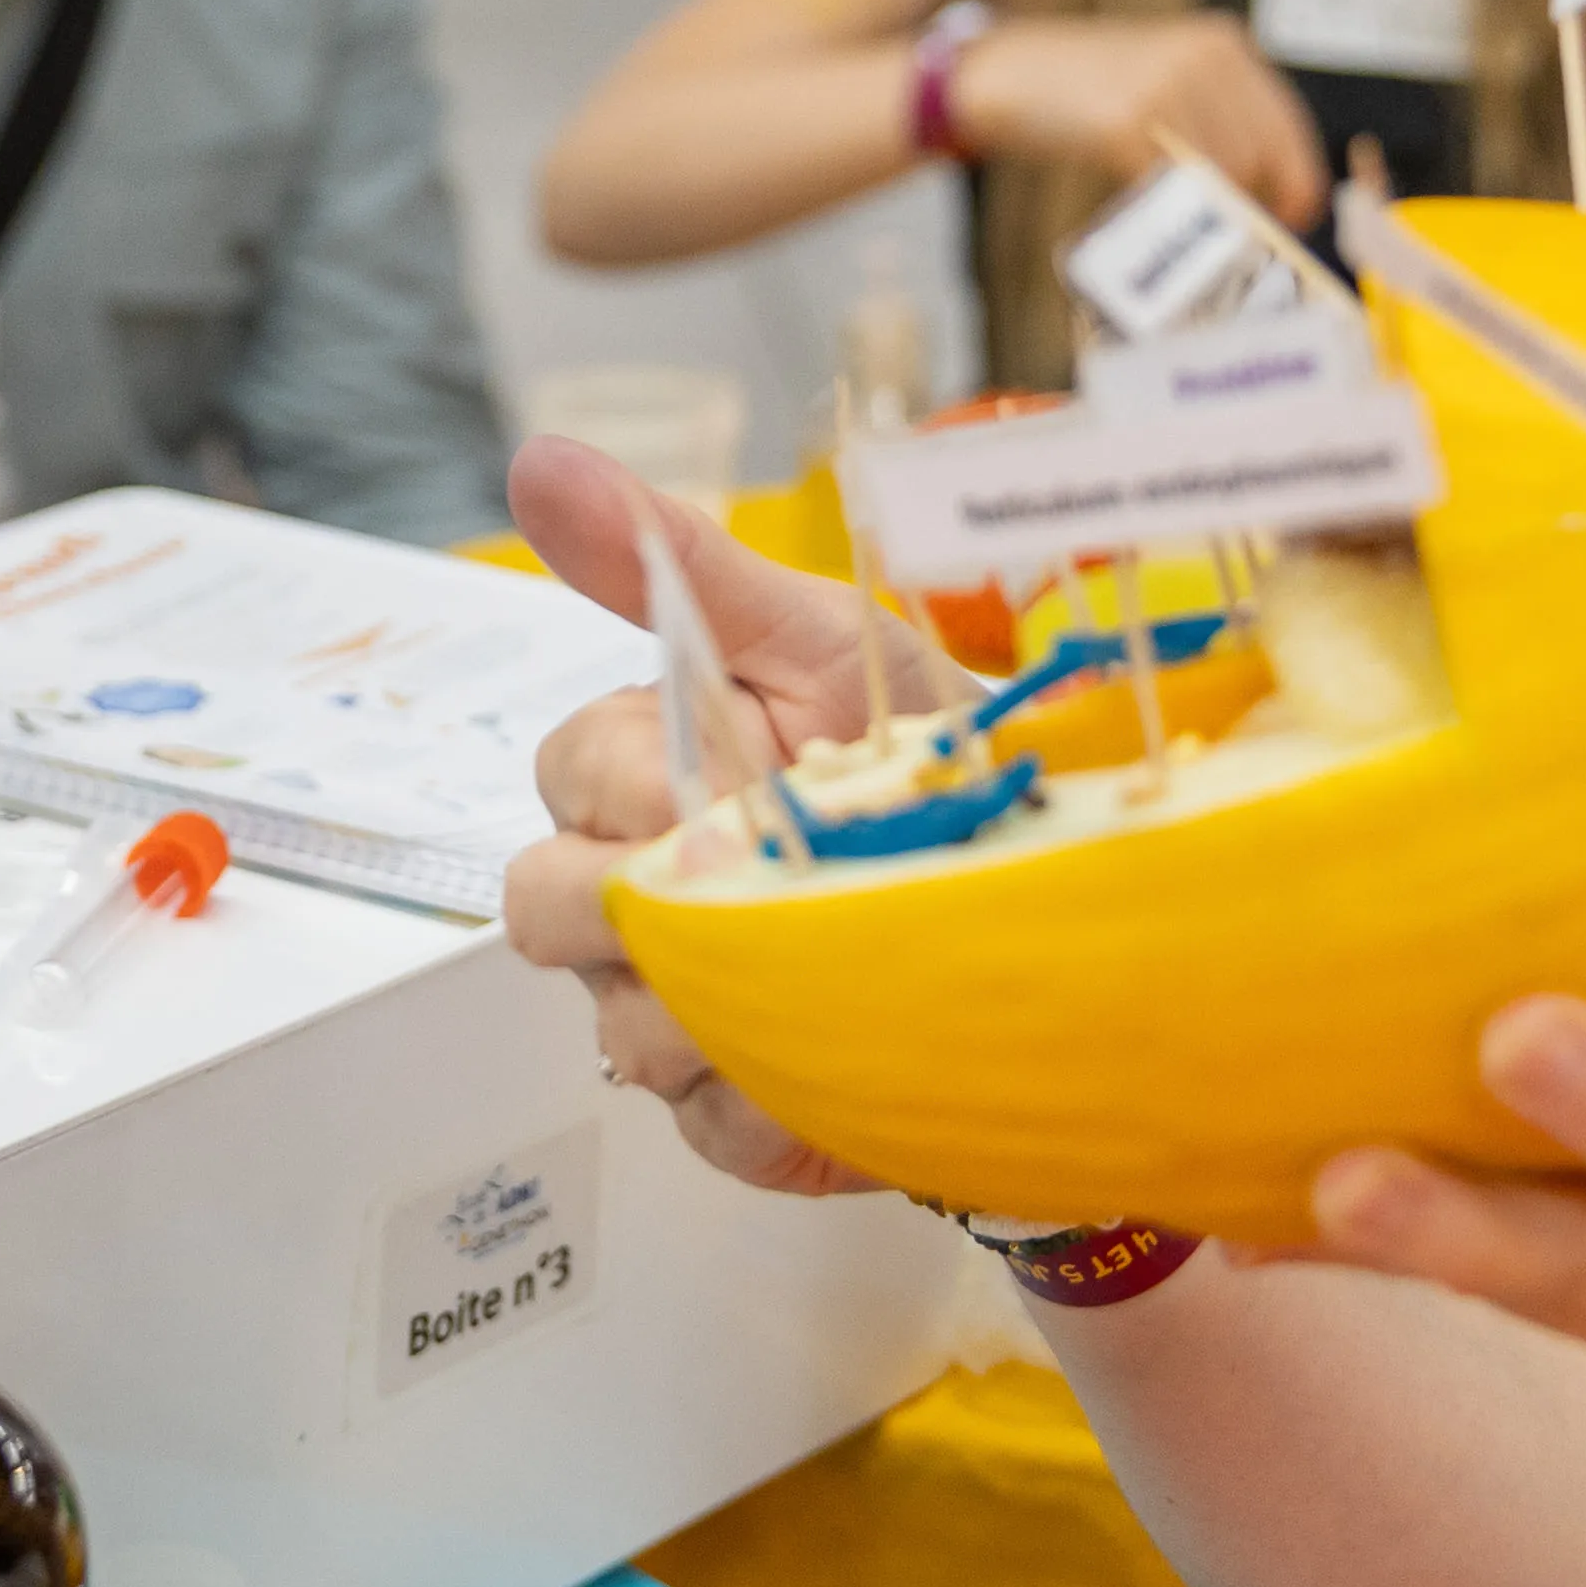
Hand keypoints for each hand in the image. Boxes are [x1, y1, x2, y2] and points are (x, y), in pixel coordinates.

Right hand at [495, 433, 897, 1202]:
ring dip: (726, 994)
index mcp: (636, 772)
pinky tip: (844, 1037)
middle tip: (771, 869)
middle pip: (543, 909)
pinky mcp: (732, 1115)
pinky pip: (704, 1124)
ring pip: (619, 1024)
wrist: (1047, 886)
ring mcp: (668, 1010)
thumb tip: (539, 462)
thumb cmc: (921, 745)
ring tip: (835, 948)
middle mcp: (628, 893)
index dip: (646, 777)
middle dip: (648, 895)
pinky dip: (778, 1092)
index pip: (567, 773)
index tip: (751, 768)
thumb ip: (674, 563)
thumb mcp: (817, 638)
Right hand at [948, 12, 1327, 226]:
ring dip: (1204, 216)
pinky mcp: (1129, 122)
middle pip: (1258, 160)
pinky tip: (1141, 214)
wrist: (1002, 73)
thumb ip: (1214, 121)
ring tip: (1176, 225)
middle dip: (1246, 207)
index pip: (1288, 129)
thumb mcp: (1163, 80)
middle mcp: (1205, 57)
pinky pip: (1169, 190)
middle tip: (1221, 235)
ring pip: (1221, 179)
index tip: (1289, 220)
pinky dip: (1162, 214)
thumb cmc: (1084, 91)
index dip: (1295, 184)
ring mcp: (1168, 87)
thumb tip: (1264, 199)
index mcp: (1224, 45)